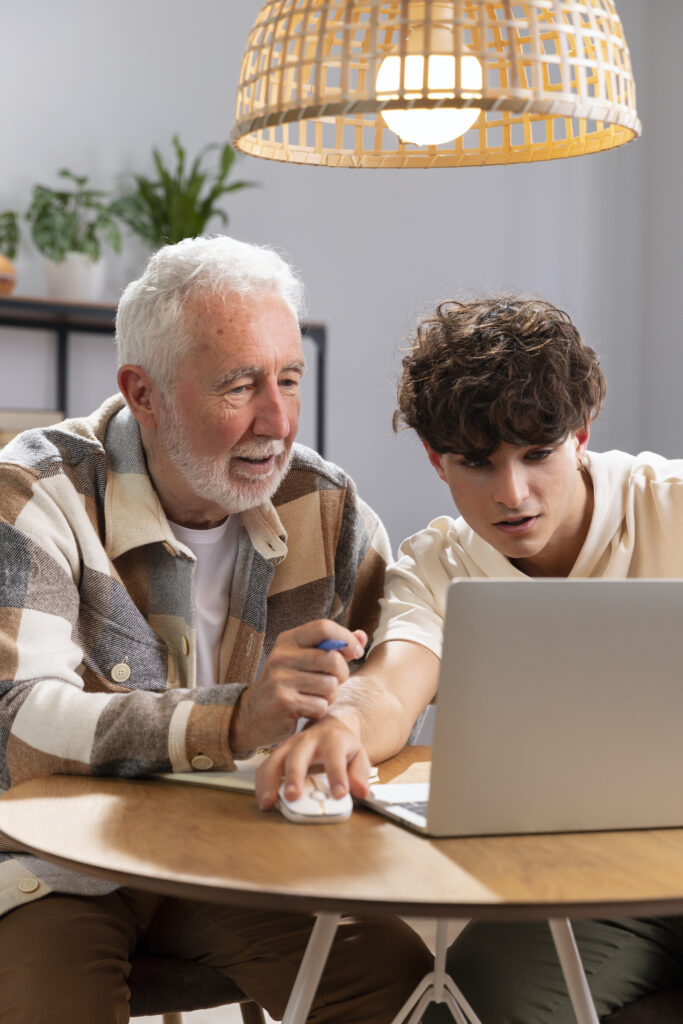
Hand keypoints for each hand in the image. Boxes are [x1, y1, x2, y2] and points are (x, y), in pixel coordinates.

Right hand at [228, 620, 366, 755]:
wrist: (254, 713)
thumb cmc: (288, 683)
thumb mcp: (306, 659)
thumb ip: (335, 647)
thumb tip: (362, 637)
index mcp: (288, 640)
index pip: (324, 627)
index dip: (347, 639)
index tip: (356, 652)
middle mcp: (281, 655)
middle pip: (332, 659)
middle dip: (342, 674)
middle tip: (334, 682)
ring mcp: (280, 678)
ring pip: (330, 685)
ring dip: (330, 696)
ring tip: (316, 697)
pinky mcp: (283, 701)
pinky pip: (320, 705)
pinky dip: (319, 710)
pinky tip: (306, 709)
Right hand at [255, 716, 371, 810]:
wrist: (329, 727)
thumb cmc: (342, 745)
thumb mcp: (358, 756)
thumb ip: (359, 774)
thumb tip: (361, 792)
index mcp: (332, 739)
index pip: (335, 755)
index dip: (337, 775)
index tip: (339, 794)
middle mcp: (308, 740)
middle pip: (298, 755)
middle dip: (294, 776)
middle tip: (293, 796)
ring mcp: (290, 745)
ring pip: (275, 760)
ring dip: (270, 782)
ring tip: (269, 803)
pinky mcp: (279, 754)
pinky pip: (265, 767)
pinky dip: (261, 784)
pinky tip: (264, 800)